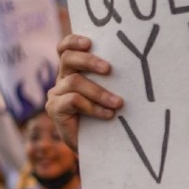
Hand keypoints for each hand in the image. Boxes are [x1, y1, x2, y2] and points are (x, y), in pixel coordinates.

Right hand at [45, 34, 123, 152]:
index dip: (74, 41)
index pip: (66, 48)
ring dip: (99, 92)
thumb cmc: (109, 116)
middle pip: (68, 59)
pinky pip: (72, 100)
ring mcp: (56, 94)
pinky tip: (108, 115)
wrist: (99, 147)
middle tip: (109, 69)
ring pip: (74, 82)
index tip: (90, 43)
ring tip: (118, 103)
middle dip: (89, 61)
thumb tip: (133, 64)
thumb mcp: (111, 92)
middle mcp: (62, 78)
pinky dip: (93, 107)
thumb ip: (112, 78)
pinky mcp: (55, 109)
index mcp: (74, 69)